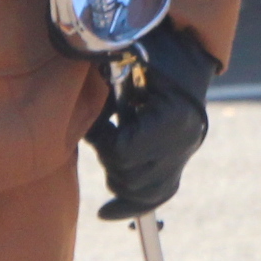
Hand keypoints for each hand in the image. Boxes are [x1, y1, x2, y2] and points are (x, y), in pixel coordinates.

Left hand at [91, 25, 217, 221]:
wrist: (187, 50)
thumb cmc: (154, 48)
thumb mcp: (129, 58)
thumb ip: (104, 82)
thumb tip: (73, 103)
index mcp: (174, 117)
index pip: (124, 152)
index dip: (102, 140)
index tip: (96, 122)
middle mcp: (185, 142)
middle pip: (129, 176)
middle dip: (107, 157)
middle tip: (102, 132)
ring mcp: (186, 153)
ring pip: (141, 192)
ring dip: (116, 175)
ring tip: (110, 147)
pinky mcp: (181, 160)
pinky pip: (158, 194)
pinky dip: (132, 205)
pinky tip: (106, 212)